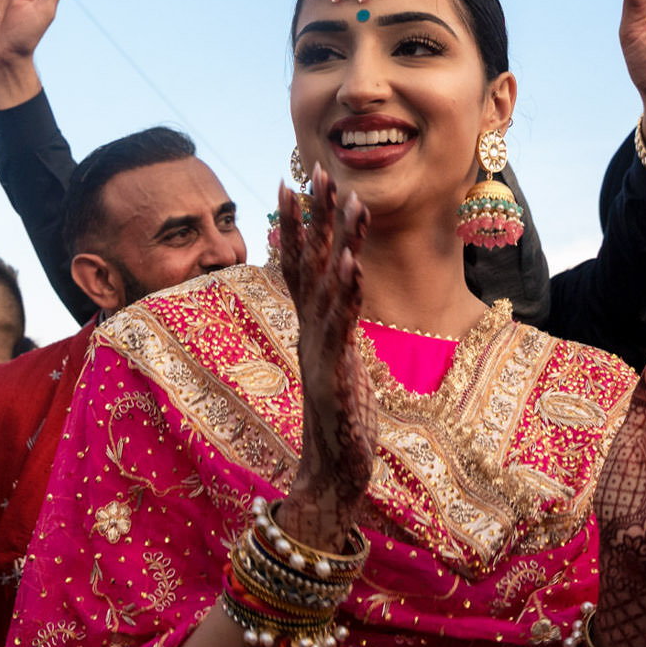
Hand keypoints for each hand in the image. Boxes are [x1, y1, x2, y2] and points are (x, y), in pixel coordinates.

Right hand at [275, 165, 375, 548]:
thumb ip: (336, 335)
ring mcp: (322, 354)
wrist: (330, 478)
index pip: (298, 267)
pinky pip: (342, 326)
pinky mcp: (336, 375)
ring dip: (337, 243)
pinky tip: (353, 264)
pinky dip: (347, 293)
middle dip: (313, 217)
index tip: (292, 180)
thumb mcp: (340, 369)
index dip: (295, 224)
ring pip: (328, 288)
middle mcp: (311, 336)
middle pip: (308, 266)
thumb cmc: (339, 426)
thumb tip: (340, 305)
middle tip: (316, 168)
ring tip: (348, 203)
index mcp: (312, 332)